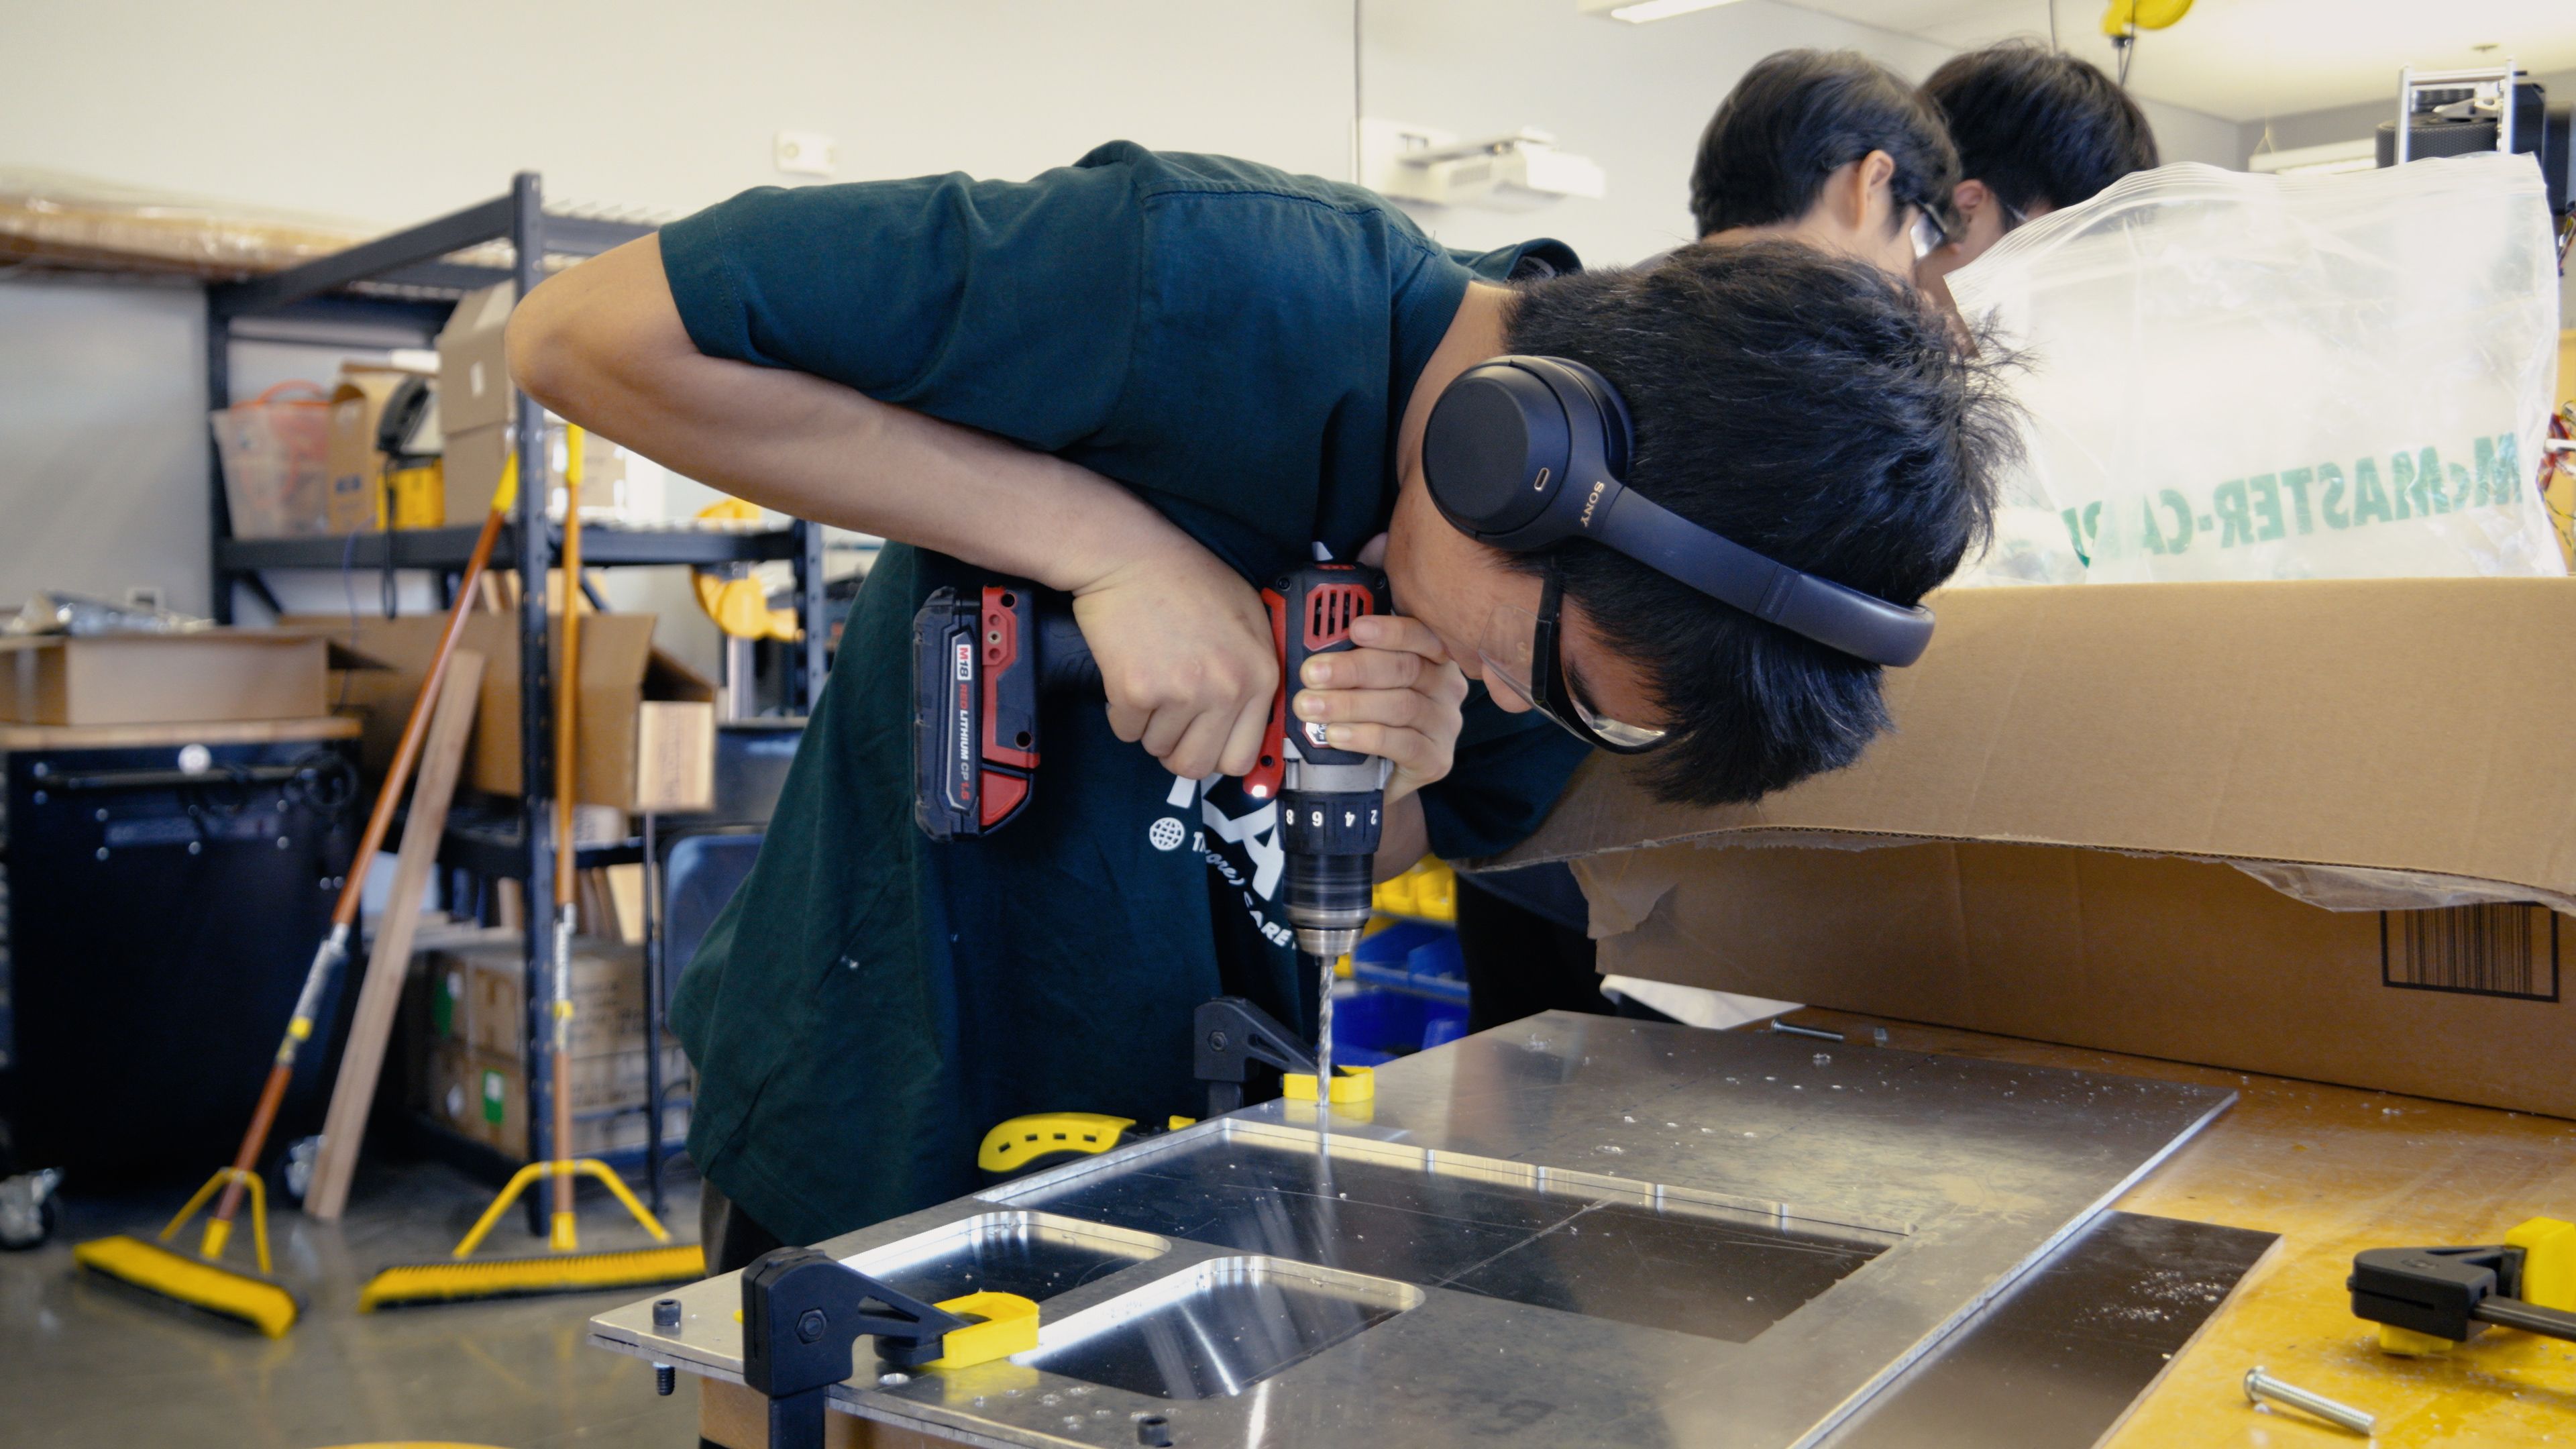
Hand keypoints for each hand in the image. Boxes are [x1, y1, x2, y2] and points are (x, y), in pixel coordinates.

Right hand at [1072, 539, 1279, 782]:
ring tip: (1151, 683)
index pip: (1241, 756)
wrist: (1131, 555)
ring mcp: (1181, 692)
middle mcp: (1226, 689)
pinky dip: (1122, 713)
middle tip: (1168, 722)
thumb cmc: (1189, 581)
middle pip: (1196, 765)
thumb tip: (1248, 729)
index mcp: (1260, 676)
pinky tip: (1129, 676)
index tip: (1203, 742)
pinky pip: (1126, 730)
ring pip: (1157, 747)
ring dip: (1149, 726)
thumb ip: (1256, 675)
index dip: (1216, 753)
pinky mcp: (1136, 690)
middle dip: (1177, 751)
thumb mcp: (1249, 620)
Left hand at [1291, 613, 1468, 807]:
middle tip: (1312, 673)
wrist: (1375, 776)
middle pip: (1405, 669)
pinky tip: (1336, 735)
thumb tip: (1315, 648)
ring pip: (1402, 706)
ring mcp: (1445, 725)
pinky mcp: (1436, 759)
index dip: (1389, 630)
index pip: (1420, 635)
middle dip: (1353, 669)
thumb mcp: (1363, 683)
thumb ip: (1351, 659)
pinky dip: (1365, 737)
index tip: (1355, 629)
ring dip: (1350, 704)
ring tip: (1311, 706)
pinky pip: (1403, 744)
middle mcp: (1446, 687)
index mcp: (1432, 657)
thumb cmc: (1368, 719)